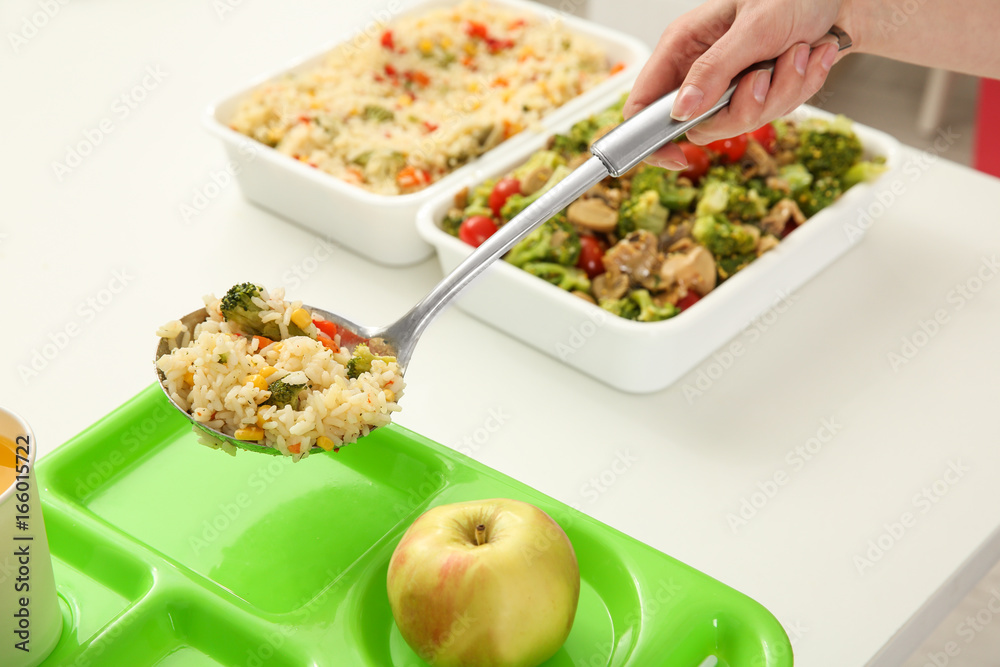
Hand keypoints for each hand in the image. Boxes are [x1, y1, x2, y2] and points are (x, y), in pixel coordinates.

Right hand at [624, 0, 854, 169]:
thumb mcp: (753, 27)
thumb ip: (714, 70)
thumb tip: (680, 110)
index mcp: (682, 47)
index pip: (643, 105)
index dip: (652, 138)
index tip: (677, 157)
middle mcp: (701, 69)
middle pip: (701, 125)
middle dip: (744, 108)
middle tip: (763, 76)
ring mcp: (730, 84)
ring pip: (741, 123)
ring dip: (781, 92)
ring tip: (796, 53)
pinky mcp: (758, 92)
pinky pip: (772, 114)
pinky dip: (798, 88)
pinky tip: (807, 57)